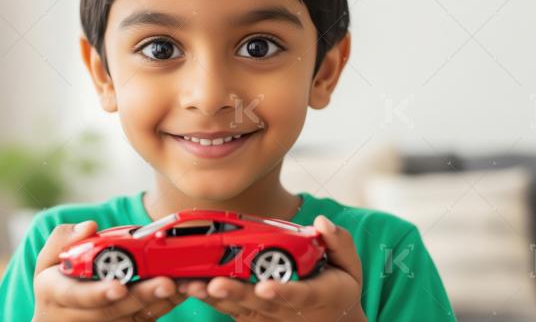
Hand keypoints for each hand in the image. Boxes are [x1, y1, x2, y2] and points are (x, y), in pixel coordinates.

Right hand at [32, 221, 187, 320]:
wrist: (61, 313)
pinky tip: (183, 289)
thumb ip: (65, 239)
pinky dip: (165, 305)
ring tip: (182, 284)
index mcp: (55, 294)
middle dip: (141, 296)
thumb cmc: (59, 278)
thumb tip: (89, 226)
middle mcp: (76, 316)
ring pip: (133, 317)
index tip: (119, 286)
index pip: (76, 296)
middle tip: (166, 283)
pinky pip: (145, 320)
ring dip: (160, 301)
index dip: (98, 293)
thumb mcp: (51, 257)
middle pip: (113, 310)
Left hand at [178, 215, 366, 320]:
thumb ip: (338, 243)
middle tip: (214, 285)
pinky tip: (185, 287)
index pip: (299, 295)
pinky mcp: (253, 317)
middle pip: (259, 304)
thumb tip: (321, 223)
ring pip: (239, 309)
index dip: (281, 292)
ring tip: (191, 286)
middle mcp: (288, 311)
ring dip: (214, 298)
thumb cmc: (337, 288)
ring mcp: (268, 317)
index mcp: (316, 296)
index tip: (265, 287)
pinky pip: (229, 310)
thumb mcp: (349, 266)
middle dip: (236, 294)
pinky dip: (208, 300)